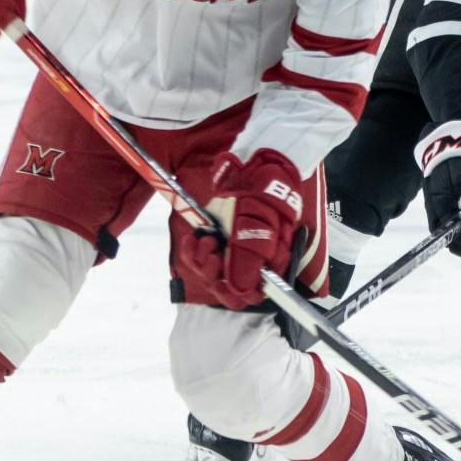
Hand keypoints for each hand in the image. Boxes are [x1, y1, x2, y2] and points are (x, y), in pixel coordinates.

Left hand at [177, 150, 305, 308]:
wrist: (254, 165)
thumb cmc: (264, 193)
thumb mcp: (258, 225)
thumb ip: (249, 259)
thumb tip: (241, 290)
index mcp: (268, 263)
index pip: (249, 295)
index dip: (234, 293)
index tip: (222, 280)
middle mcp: (249, 261)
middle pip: (225, 288)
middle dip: (212, 273)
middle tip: (211, 252)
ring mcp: (231, 250)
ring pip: (209, 273)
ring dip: (201, 259)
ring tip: (205, 240)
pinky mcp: (217, 239)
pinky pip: (199, 256)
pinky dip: (193, 249)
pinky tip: (194, 238)